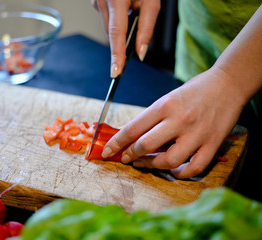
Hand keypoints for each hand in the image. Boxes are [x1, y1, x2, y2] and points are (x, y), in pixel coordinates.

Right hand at [91, 0, 159, 76]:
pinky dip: (116, 21)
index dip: (116, 54)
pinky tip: (123, 10)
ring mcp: (95, 0)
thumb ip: (147, 28)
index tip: (116, 72)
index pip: (116, 33)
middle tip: (132, 44)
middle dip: (121, 42)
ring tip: (132, 13)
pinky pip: (105, 18)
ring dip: (120, 29)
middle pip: (111, 33)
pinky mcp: (95, 1)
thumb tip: (140, 53)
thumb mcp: (151, 1)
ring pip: (108, 27)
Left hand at [101, 66, 244, 177]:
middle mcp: (179, 119)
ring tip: (144, 164)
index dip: (116, 142)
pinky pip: (195, 167)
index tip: (107, 151)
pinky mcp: (213, 143)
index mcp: (165, 105)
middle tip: (125, 158)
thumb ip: (153, 117)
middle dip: (131, 155)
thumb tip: (133, 137)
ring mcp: (197, 133)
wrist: (228, 83)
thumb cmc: (194, 89)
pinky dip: (181, 173)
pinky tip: (173, 171)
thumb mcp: (168, 98)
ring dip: (152, 166)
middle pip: (146, 145)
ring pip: (169, 160)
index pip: (133, 128)